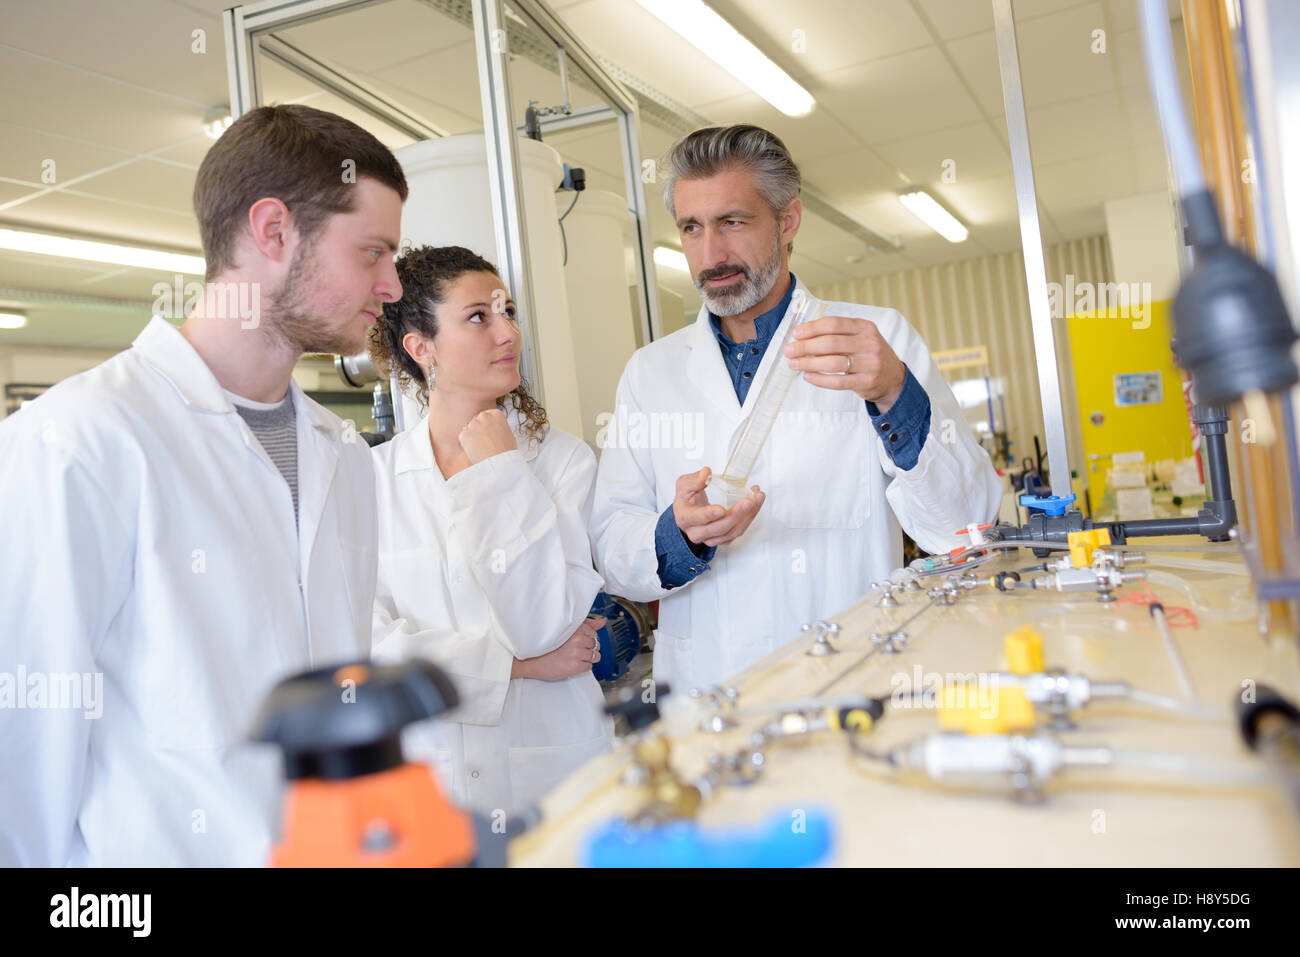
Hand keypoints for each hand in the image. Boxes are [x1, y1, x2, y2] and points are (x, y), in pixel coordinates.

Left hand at [458, 408, 515, 463]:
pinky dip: (467, 445)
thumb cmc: (506, 452)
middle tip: (484, 443)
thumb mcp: (507, 433)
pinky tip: (476, 451)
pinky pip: (463, 438)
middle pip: (477, 420)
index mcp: (497, 414)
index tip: (490, 435)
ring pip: (469, 429)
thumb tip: (490, 428)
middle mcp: (484, 415)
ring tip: (481, 449)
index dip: (488, 426)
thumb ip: (497, 427)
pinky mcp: (464, 433)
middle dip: (478, 430)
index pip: (488, 415)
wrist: (500, 463)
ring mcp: (473, 424)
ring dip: (472, 437)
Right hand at [512, 618, 603, 680]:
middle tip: (574, 651)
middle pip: (596, 645)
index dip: (587, 639)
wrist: (530, 660)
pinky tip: (572, 664)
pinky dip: (583, 667)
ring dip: (586, 659)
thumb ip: (586, 625)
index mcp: (575, 628)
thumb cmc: (545, 646)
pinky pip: (589, 667)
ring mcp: (577, 653)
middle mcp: (577, 639)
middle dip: (588, 649)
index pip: (593, 633)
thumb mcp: (565, 631)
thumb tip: (602, 622)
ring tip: (573, 658)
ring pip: (595, 657)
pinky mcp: (575, 666)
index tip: (579, 642)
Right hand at [673, 467, 765, 548]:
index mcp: (686, 518)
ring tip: (757, 498)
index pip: (698, 518)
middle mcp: (698, 532)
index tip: (721, 509)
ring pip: (733, 531)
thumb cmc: (686, 500)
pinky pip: (739, 531)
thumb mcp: (683, 485)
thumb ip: (694, 479)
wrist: (688, 514)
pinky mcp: (723, 539)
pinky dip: (749, 517)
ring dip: (748, 515)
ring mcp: (712, 538)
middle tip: (749, 501)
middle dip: (737, 514)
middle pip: (720, 527)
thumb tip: (706, 474)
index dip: (710, 514)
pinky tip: (755, 504)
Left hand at [784, 315, 906, 409]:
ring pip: (833, 363)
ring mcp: (870, 364)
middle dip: (805, 347)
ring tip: (794, 364)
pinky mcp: (866, 382)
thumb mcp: (861, 337)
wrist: (893, 378)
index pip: (834, 324)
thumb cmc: (869, 355)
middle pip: (831, 343)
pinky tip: (808, 377)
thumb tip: (803, 336)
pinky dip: (820, 379)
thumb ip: (838, 334)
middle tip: (789, 351)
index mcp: (865, 327)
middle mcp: (869, 343)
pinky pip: (838, 381)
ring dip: (809, 363)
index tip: (796, 333)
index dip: (812, 328)